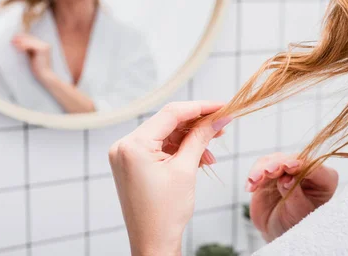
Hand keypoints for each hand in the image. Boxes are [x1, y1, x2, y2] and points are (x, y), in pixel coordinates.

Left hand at [11, 33, 52, 80]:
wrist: (45, 76)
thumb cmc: (37, 69)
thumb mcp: (31, 57)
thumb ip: (27, 49)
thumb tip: (18, 43)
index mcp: (44, 46)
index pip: (32, 39)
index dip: (22, 38)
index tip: (13, 39)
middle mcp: (46, 45)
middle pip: (31, 38)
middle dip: (20, 39)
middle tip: (11, 40)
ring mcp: (45, 46)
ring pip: (30, 41)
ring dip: (20, 41)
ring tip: (13, 42)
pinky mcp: (42, 49)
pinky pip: (30, 45)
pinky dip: (23, 46)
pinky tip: (17, 48)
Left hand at [109, 101, 231, 255]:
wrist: (152, 244)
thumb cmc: (165, 214)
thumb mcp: (186, 170)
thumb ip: (200, 138)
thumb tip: (218, 118)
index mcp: (133, 145)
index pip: (171, 113)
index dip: (200, 107)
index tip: (222, 106)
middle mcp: (124, 145)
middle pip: (167, 123)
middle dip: (196, 124)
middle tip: (222, 124)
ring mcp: (125, 155)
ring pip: (164, 135)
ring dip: (189, 139)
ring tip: (212, 147)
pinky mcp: (131, 164)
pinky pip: (158, 147)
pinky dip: (178, 150)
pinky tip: (198, 157)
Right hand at [245, 152, 337, 241]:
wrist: (278, 232)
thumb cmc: (296, 226)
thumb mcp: (299, 215)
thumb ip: (295, 196)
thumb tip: (286, 179)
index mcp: (324, 180)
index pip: (314, 167)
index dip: (301, 164)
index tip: (289, 167)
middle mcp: (306, 170)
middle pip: (292, 159)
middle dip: (278, 164)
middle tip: (268, 171)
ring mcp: (286, 169)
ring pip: (274, 160)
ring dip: (262, 169)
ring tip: (255, 180)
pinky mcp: (269, 171)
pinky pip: (260, 166)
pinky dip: (254, 175)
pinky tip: (250, 187)